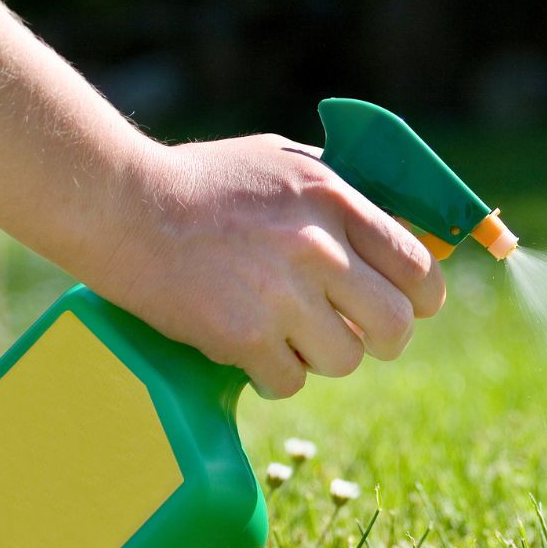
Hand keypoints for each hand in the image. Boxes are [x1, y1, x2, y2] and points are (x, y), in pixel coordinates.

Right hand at [99, 134, 445, 398]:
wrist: (122, 205)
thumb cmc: (207, 183)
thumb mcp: (288, 165)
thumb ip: (347, 198)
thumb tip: (405, 235)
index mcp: (336, 201)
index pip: (418, 266)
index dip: (424, 298)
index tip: (414, 307)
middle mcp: (318, 248)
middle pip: (396, 325)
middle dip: (385, 339)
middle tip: (360, 335)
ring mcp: (282, 295)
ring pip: (346, 359)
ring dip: (323, 356)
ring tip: (290, 333)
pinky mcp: (243, 336)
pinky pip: (291, 382)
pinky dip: (275, 374)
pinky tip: (252, 348)